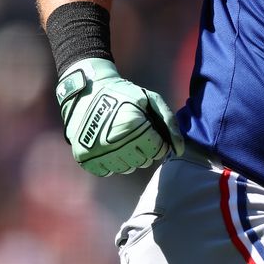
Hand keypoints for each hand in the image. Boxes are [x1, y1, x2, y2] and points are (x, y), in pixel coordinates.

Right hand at [54, 58, 184, 175]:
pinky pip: (107, 171)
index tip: (150, 132)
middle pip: (143, 162)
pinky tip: (109, 145)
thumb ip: (169, 123)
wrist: (87, 91)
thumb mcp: (151, 100)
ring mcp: (98, 151)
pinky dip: (111, 161)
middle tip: (136, 134)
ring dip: (128, 157)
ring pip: (126, 168)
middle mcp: (114, 142)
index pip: (157, 151)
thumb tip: (179, 151)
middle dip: (145, 150)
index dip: (157, 142)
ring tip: (122, 139)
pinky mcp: (85, 157)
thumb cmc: (124, 95)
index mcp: (133, 126)